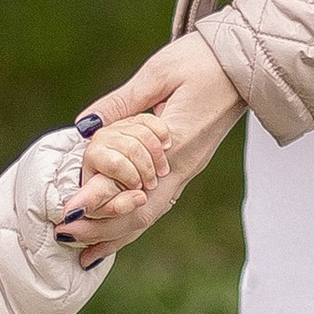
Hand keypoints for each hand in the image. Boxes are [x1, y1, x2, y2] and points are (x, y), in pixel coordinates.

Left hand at [55, 32, 242, 244]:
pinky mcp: (189, 163)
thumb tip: (84, 127)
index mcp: (175, 143)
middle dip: (103, 231)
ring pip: (152, 213)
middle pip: (141, 214)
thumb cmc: (203, 61)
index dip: (97, 205)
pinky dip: (135, 221)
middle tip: (65, 238)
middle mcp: (183, 165)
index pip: (131, 186)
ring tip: (86, 252)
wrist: (248, 65)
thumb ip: (121, 103)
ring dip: (118, 234)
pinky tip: (118, 230)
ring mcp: (188, 168)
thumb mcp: (158, 74)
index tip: (67, 216)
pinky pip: (160, 201)